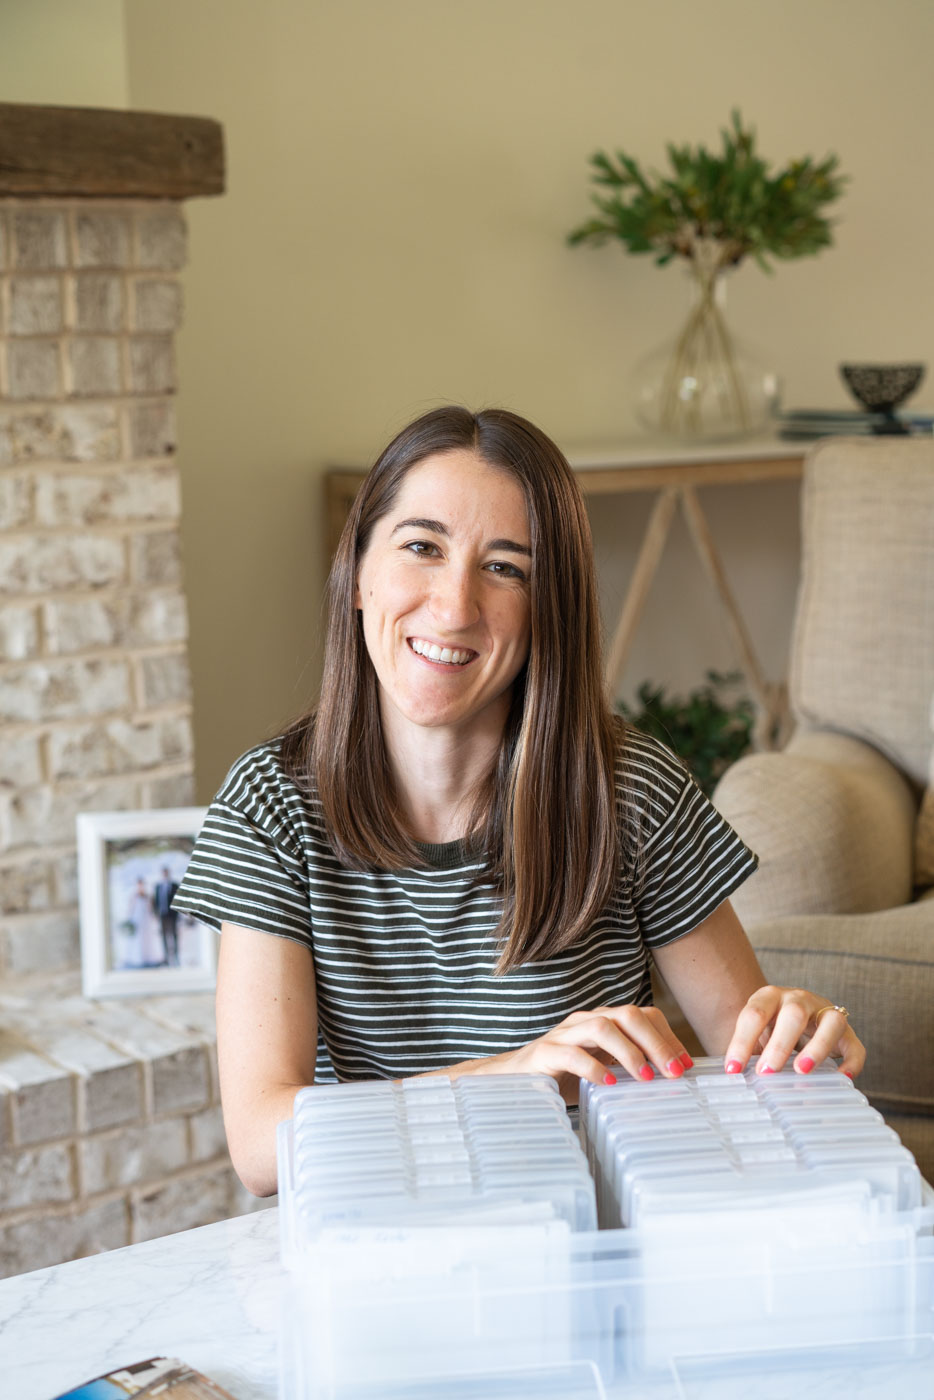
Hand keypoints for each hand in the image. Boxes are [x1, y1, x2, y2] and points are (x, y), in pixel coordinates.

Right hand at [479, 1004, 694, 1102]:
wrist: (513, 1080)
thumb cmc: (564, 1076)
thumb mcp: (603, 1067)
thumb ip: (629, 1066)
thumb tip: (671, 1079)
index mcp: (603, 1021)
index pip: (643, 1014)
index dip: (667, 1036)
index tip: (686, 1065)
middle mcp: (586, 1021)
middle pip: (627, 1015)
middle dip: (655, 1042)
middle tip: (674, 1072)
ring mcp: (564, 1035)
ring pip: (602, 1027)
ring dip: (629, 1052)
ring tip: (645, 1078)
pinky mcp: (545, 1053)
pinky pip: (572, 1054)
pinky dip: (593, 1067)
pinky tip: (608, 1082)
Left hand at [722, 986, 864, 1078]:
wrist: (796, 1016)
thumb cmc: (771, 1029)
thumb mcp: (756, 1033)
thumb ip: (748, 1050)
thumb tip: (734, 1076)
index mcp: (770, 997)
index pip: (754, 1014)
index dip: (742, 1041)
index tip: (734, 1069)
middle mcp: (799, 999)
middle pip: (793, 1014)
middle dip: (779, 1045)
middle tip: (766, 1072)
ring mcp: (826, 1013)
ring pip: (831, 1022)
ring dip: (818, 1047)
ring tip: (802, 1070)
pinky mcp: (847, 1033)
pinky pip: (855, 1046)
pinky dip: (851, 1062)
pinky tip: (842, 1077)